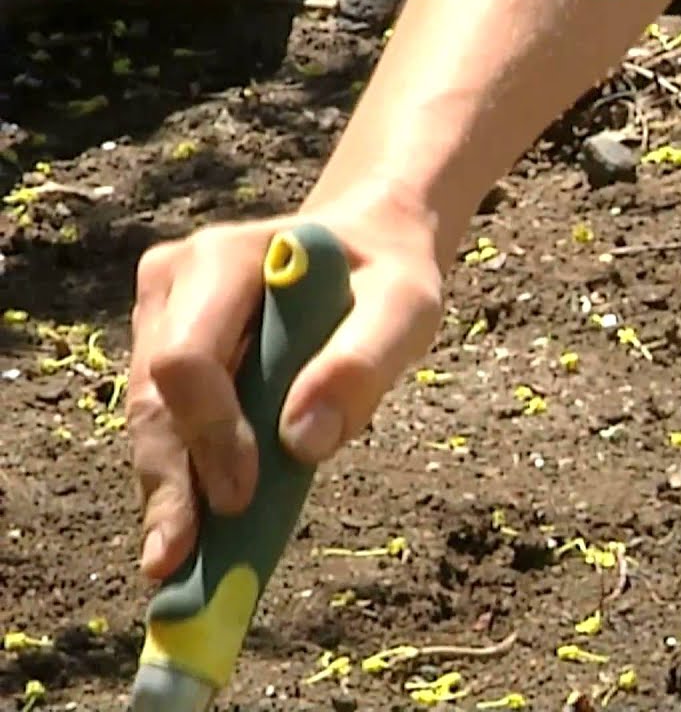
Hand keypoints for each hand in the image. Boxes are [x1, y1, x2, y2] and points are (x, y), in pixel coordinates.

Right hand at [126, 181, 446, 580]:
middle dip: (170, 480)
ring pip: (149, 415)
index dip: (209, 432)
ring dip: (166, 487)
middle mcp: (176, 280)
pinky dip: (180, 472)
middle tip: (178, 559)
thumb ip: (360, 364)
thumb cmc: (386, 276)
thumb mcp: (405, 307)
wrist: (367, 246)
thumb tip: (302, 442)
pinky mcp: (165, 343)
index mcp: (227, 258)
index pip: (189, 357)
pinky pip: (165, 419)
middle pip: (154, 396)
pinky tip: (188, 526)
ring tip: (174, 559)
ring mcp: (161, 312)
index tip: (240, 496)